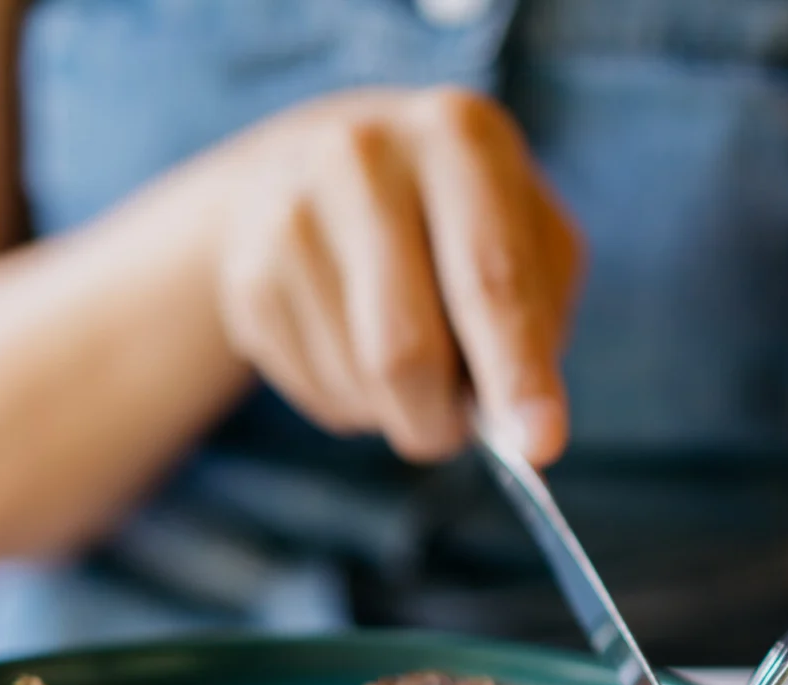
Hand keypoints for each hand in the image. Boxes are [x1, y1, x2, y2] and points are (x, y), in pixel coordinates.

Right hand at [213, 87, 582, 464]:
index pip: (491, 276)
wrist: (308, 169)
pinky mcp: (249, 274)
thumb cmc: (453, 218)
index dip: (518, 372)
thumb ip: (538, 317)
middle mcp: (364, 157)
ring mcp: (291, 213)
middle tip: (456, 432)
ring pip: (360, 382)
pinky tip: (352, 341)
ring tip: (407, 355)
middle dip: (441, 419)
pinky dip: (353, 399)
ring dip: (399, 407)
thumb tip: (520, 431)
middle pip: (406, 348)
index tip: (539, 448)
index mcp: (457, 134)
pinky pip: (316, 388)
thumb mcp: (526, 232)